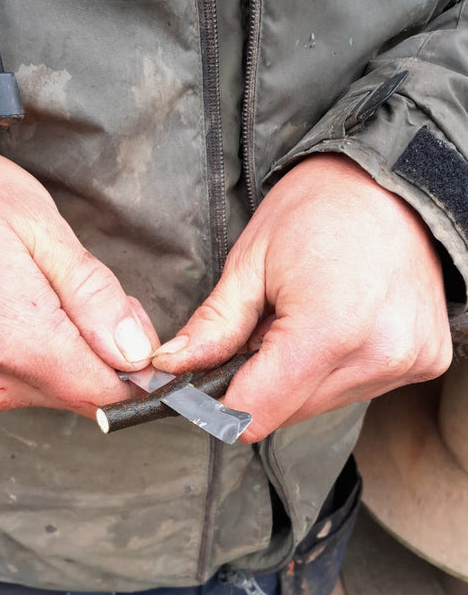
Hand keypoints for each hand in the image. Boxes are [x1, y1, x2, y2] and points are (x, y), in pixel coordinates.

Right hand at [0, 144, 158, 416]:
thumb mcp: (43, 229)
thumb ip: (95, 296)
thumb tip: (136, 351)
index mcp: (18, 340)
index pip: (106, 394)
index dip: (137, 369)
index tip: (137, 329)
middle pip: (86, 396)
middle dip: (109, 355)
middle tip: (92, 295)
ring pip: (61, 392)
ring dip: (78, 353)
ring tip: (55, 294)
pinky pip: (32, 385)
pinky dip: (48, 356)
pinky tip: (34, 312)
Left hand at [152, 154, 451, 441]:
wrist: (395, 180)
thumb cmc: (320, 207)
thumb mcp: (251, 261)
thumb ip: (213, 327)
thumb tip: (170, 367)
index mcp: (328, 330)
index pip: (255, 414)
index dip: (221, 403)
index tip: (211, 379)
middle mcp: (376, 356)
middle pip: (287, 414)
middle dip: (263, 383)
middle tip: (266, 328)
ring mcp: (405, 361)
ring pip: (321, 405)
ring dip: (300, 377)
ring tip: (308, 319)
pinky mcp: (425, 361)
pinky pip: (359, 389)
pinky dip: (337, 368)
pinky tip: (343, 323)